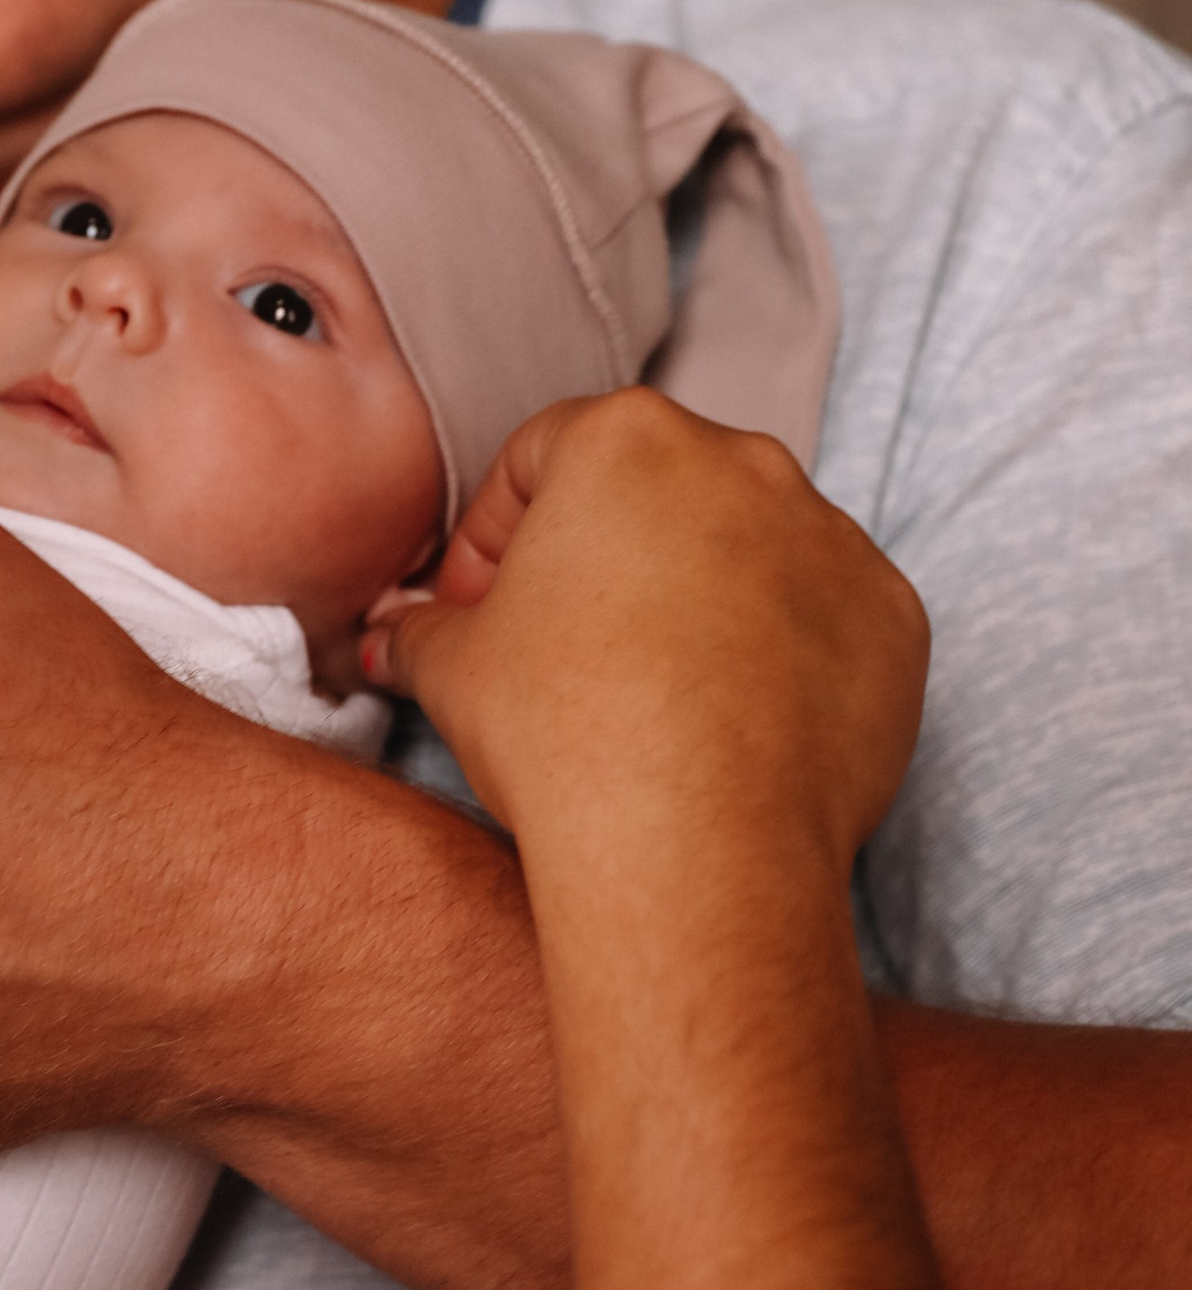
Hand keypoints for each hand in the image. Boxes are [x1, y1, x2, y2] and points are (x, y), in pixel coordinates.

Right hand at [362, 392, 927, 888]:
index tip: (475, 608)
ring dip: (701, 598)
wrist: (698, 849)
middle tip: (560, 647)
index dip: (492, 535)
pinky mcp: (895, 618)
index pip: (538, 457)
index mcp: (626, 439)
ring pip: (749, 547)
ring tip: (655, 694)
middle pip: (654, 490)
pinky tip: (735, 723)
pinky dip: (784, 652)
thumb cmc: (563, 735)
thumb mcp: (453, 669)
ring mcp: (833, 537)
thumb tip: (395, 639)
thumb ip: (422, 631)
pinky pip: (825, 616)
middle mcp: (744, 462)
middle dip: (604, 556)